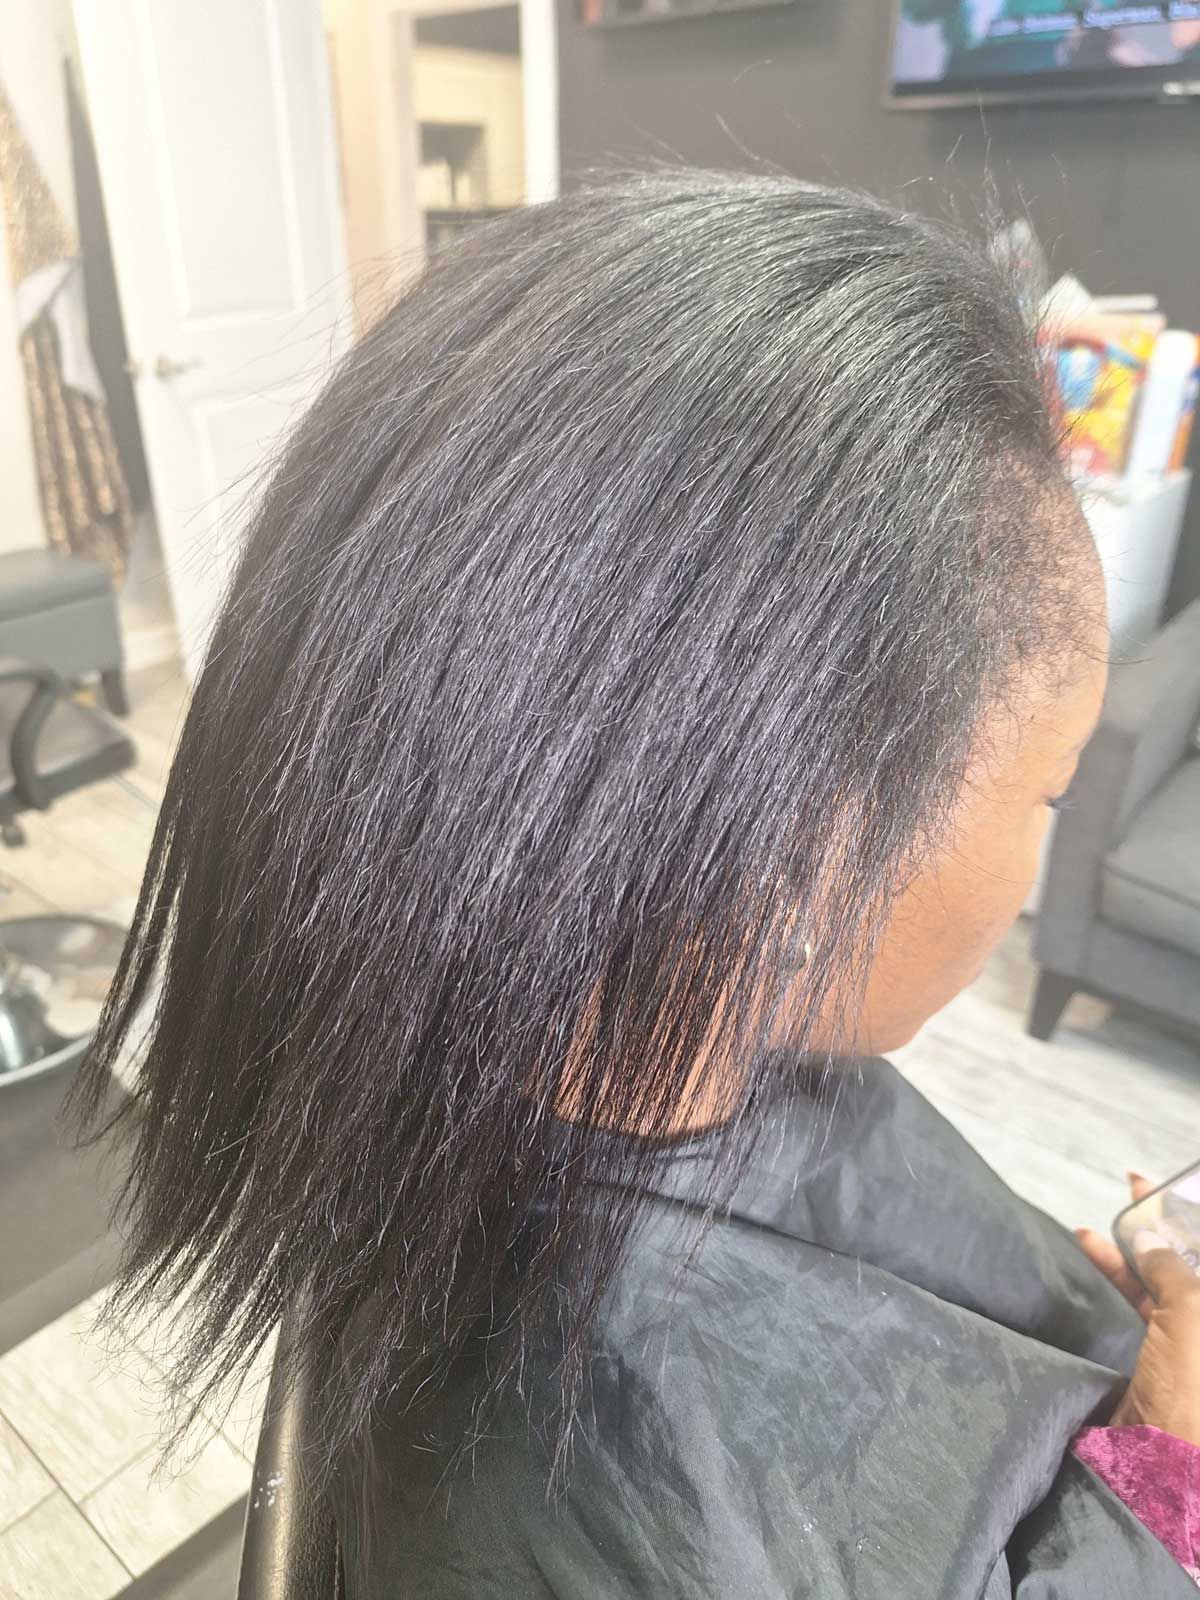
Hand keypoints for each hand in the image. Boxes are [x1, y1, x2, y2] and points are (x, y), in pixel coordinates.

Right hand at [1077, 1173, 1199, 1448]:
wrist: (1161, 1477)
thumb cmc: (1193, 1398)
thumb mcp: (1189, 1318)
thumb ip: (1171, 1271)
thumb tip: (1148, 1235)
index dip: (1191, 1218)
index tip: (1166, 1185)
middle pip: (1192, 1267)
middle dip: (1164, 1225)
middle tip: (1133, 1187)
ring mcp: (1191, 1347)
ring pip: (1165, 1282)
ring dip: (1133, 1250)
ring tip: (1096, 1224)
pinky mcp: (1160, 1362)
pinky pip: (1143, 1306)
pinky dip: (1119, 1276)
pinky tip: (1090, 1252)